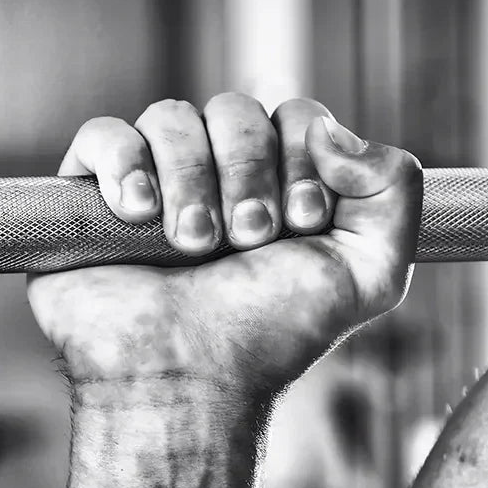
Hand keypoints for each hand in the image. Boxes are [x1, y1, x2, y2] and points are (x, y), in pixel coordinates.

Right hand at [28, 93, 421, 396]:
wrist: (191, 379)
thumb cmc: (272, 333)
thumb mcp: (370, 272)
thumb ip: (394, 188)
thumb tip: (329, 128)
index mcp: (281, 182)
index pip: (297, 115)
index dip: (303, 158)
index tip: (301, 224)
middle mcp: (219, 174)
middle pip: (236, 108)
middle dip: (249, 174)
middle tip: (247, 240)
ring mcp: (156, 181)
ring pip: (171, 116)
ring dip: (192, 182)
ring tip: (193, 246)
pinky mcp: (93, 194)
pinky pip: (103, 135)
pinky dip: (125, 165)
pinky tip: (139, 216)